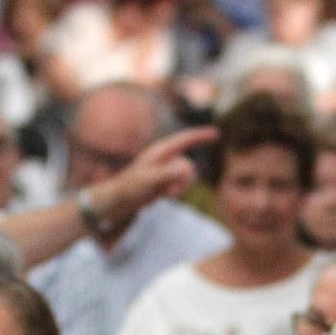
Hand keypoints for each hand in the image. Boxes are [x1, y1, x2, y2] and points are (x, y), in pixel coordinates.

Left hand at [87, 125, 217, 226]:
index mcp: (161, 151)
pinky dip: (174, 193)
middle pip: (190, 166)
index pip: (185, 139)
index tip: (217, 134)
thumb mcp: (150, 179)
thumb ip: (170, 173)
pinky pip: (181, 185)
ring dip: (179, 189)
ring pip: (187, 178)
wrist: (118, 200)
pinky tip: (160, 197)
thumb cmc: (130, 187)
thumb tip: (188, 169)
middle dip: (184, 181)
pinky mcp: (165, 181)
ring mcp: (166, 169)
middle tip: (167, 192)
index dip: (201, 136)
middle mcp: (165, 158)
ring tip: (162, 195)